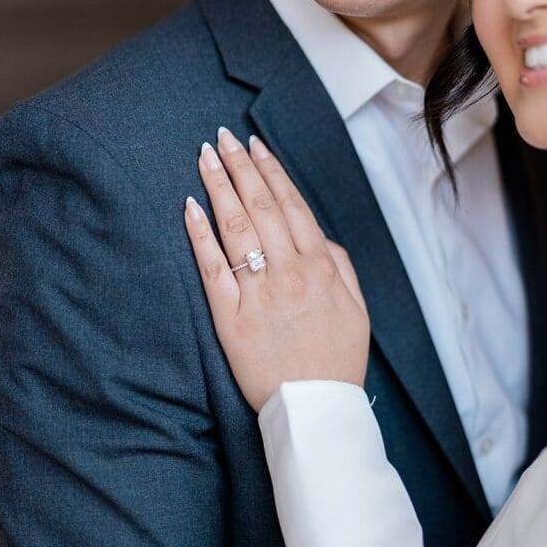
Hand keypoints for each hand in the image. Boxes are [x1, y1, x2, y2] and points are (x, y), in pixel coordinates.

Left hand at [183, 127, 370, 412]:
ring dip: (219, 186)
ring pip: (235, 227)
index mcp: (320, 268)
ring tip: (206, 157)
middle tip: (223, 137)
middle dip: (241, 166)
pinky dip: (200, 233)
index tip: (256, 146)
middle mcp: (288, 272)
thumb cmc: (336, 360)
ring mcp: (257, 293)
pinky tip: (190, 206)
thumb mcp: (356, 310)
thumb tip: (318, 238)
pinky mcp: (229, 317)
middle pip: (260, 207)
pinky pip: (211, 267)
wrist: (316, 409)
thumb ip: (340, 267)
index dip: (271, 172)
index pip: (291, 206)